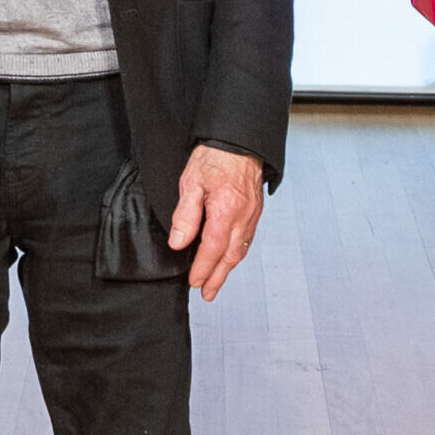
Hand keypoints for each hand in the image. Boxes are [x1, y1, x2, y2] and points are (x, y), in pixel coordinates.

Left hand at [170, 145, 263, 301]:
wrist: (239, 140)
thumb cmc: (214, 157)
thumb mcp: (190, 182)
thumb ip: (186, 215)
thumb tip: (179, 243)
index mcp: (226, 210)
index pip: (213, 248)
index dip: (203, 268)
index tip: (194, 281)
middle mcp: (243, 216)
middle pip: (230, 256)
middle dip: (218, 277)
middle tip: (207, 293)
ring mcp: (252, 214)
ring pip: (241, 249)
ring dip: (228, 268)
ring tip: (216, 282)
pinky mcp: (255, 210)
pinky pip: (247, 238)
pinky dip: (237, 253)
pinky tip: (230, 258)